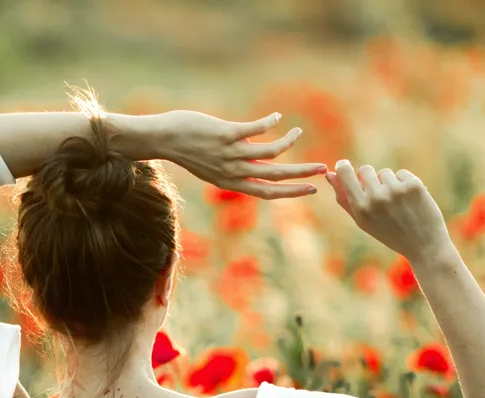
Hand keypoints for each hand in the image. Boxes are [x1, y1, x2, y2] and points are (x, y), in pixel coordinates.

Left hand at [151, 111, 327, 199]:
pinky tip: (277, 117)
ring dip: (289, 142)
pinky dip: (270, 123)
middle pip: (276, 175)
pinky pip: (256, 130)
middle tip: (322, 168)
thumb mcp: (211, 165)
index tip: (311, 189)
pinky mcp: (226, 134)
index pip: (267, 192)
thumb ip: (234, 165)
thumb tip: (253, 156)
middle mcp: (233, 172)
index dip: (291, 193)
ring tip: (299, 132)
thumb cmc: (186, 150)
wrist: (163, 139)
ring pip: (271, 152)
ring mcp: (230, 154)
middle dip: (301, 173)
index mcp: (230, 182)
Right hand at [327, 160, 452, 264]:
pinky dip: (405, 184)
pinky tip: (410, 201)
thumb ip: (344, 199)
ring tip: (398, 204)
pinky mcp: (413, 185)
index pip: (345, 173)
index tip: (344, 165)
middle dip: (371, 179)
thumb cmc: (390, 234)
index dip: (343, 167)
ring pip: (385, 173)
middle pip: (365, 170)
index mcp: (361, 208)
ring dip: (389, 184)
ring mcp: (396, 190)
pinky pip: (402, 174)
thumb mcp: (363, 221)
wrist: (424, 245)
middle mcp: (377, 198)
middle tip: (380, 197)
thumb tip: (330, 175)